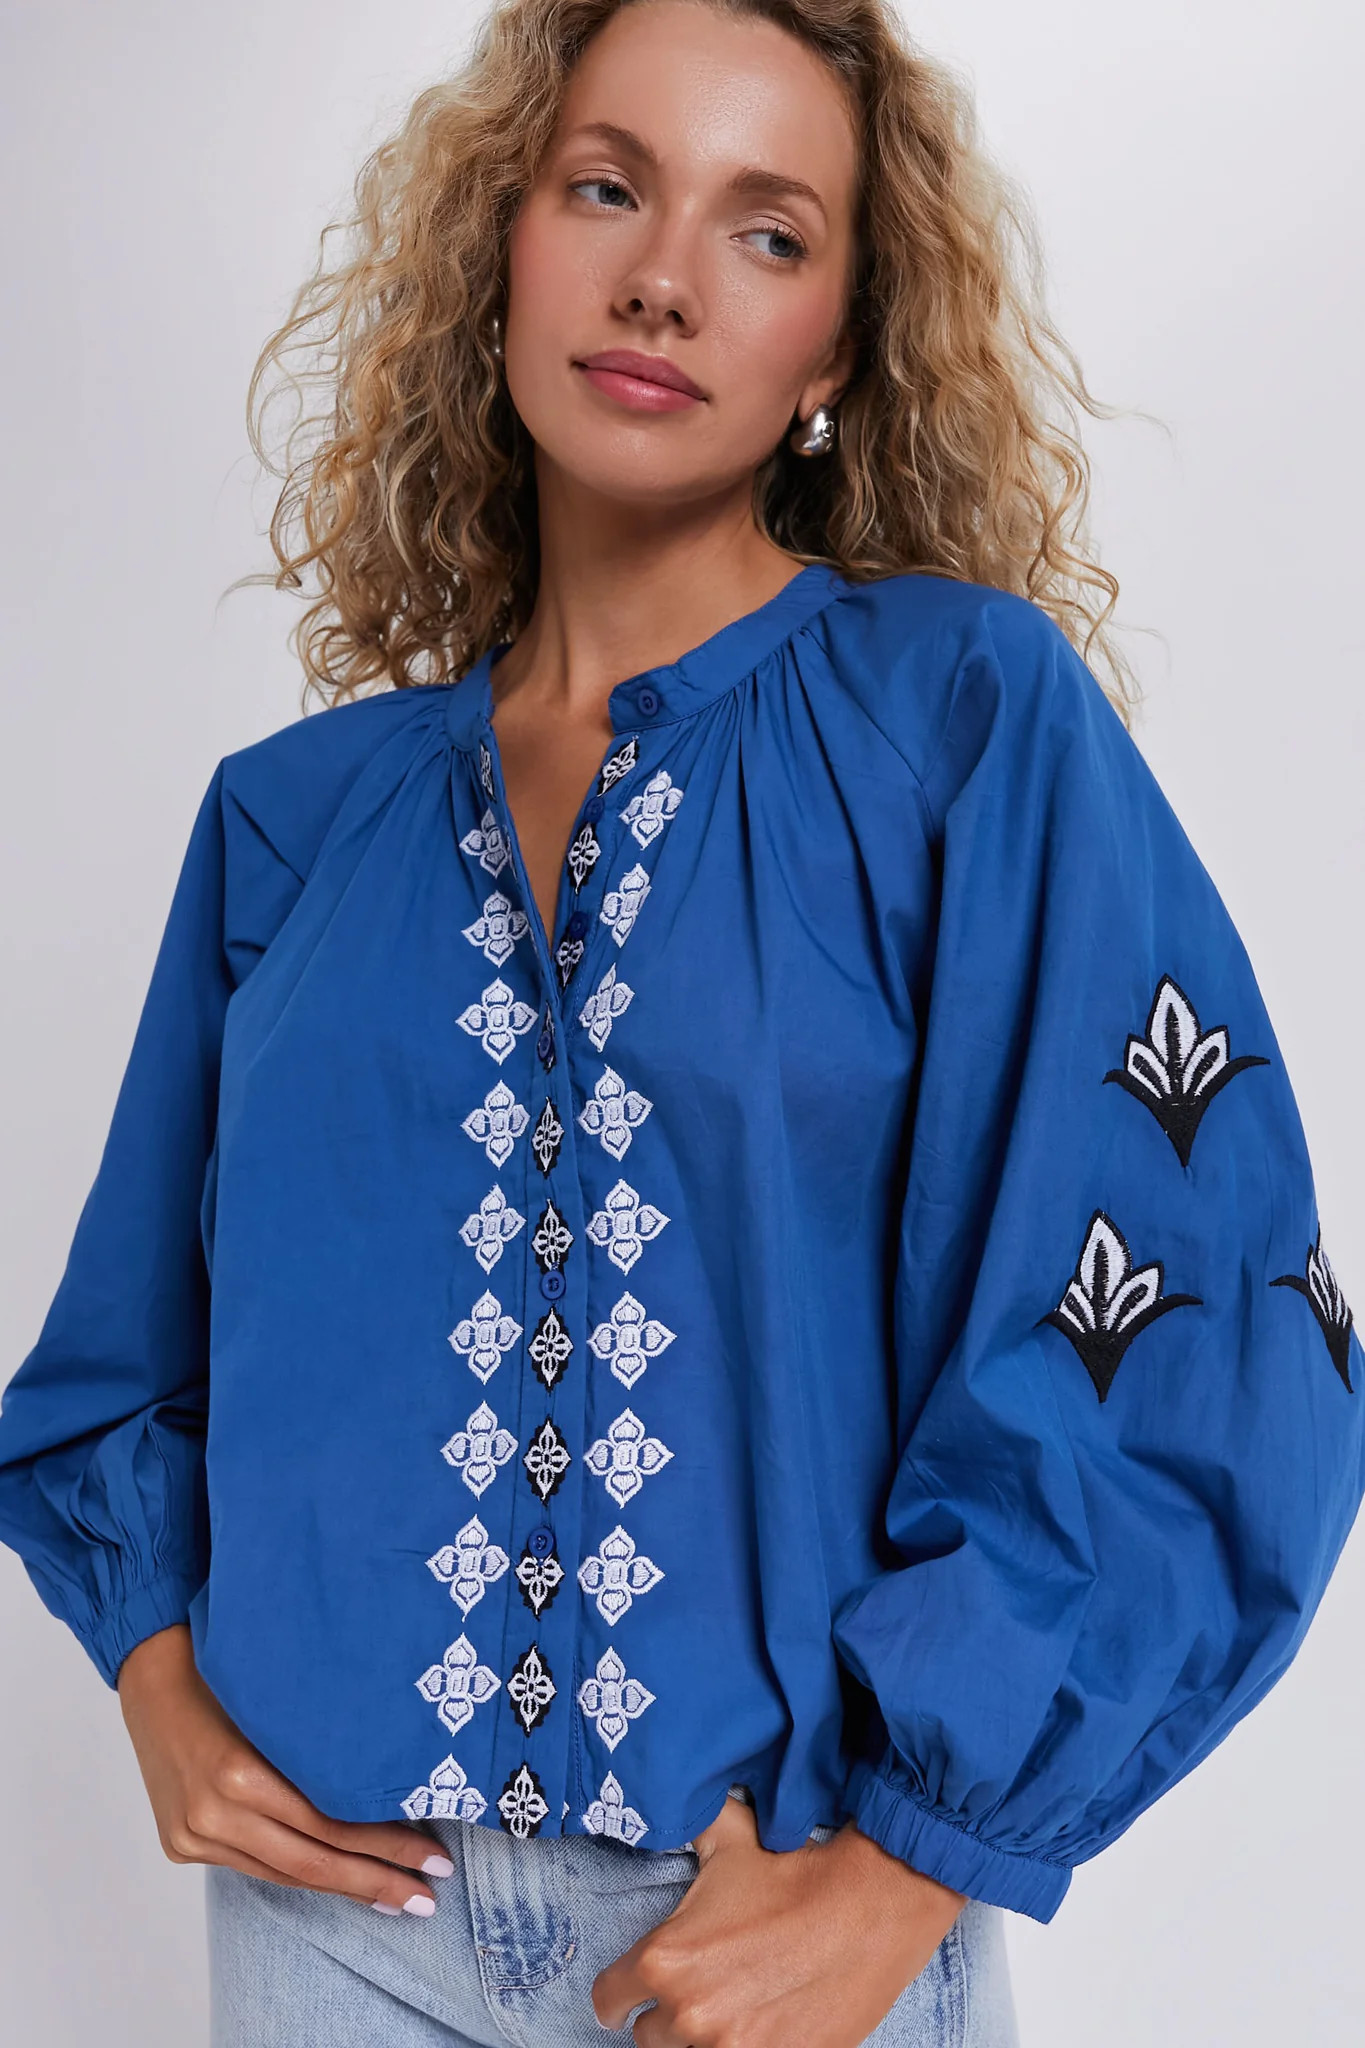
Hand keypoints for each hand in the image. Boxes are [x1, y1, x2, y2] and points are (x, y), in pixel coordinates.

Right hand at [116, 1623, 451, 1914]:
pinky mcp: (183, 1845)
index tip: (434, 1859)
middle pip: (311, 1862)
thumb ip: (319, 1750)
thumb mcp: (279, 1703)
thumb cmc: (229, 1670)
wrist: (152, 1671)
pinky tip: (338, 1879)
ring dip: (342, 1886)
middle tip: (427, 1897)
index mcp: (238, 1774)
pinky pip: (255, 1866)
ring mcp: (194, 1836)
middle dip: (375, 1882)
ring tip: (395, 1897)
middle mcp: (213, 1814)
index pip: (329, 1826)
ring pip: (284, 1873)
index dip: (385, 1847)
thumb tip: (391, 1787)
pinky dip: (300, 1872)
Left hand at [592, 1793, 964, 2046]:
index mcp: (667, 1959)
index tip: (627, 1994)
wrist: (868, 1908)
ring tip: (729, 2008)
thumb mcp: (731, 1839)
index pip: (608, 2000)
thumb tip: (674, 1795)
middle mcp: (690, 2012)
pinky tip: (757, 2026)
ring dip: (702, 2037)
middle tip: (696, 1990)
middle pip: (649, 2037)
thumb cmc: (796, 1875)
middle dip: (667, 2013)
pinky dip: (742, 2046)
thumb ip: (691, 1826)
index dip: (617, 1993)